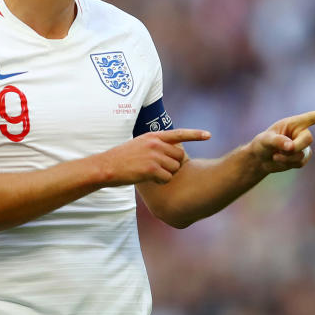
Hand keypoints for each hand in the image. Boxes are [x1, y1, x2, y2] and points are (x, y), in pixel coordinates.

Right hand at [96, 129, 210, 185]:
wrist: (106, 167)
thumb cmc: (121, 158)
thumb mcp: (139, 144)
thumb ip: (155, 145)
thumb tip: (172, 151)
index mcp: (153, 135)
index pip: (179, 133)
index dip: (195, 135)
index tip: (209, 135)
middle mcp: (155, 143)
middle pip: (180, 155)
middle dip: (175, 164)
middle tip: (160, 169)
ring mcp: (154, 156)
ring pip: (175, 168)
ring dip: (167, 174)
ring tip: (151, 173)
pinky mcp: (151, 169)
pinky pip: (167, 178)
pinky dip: (162, 181)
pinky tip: (150, 180)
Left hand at [250, 108, 314, 172]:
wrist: (261, 158)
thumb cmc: (263, 143)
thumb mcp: (265, 140)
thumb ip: (277, 141)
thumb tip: (291, 147)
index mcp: (294, 123)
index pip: (311, 118)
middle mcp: (301, 133)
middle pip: (308, 139)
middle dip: (295, 147)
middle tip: (283, 151)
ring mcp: (303, 147)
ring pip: (302, 154)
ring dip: (287, 157)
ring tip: (275, 155)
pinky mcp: (302, 158)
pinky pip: (300, 163)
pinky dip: (288, 163)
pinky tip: (279, 159)